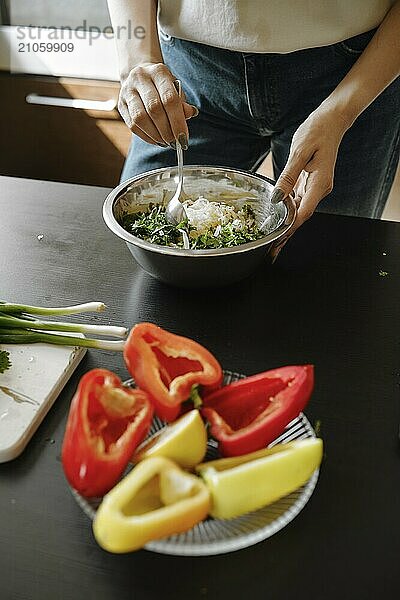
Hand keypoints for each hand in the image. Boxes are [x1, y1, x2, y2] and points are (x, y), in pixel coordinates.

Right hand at [118, 62, 197, 147]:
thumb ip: (182, 103)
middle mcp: (140, 78)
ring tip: (165, 142)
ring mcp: (127, 91)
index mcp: (159, 72)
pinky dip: (146, 137)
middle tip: (174, 142)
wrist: (140, 77)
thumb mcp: (175, 90)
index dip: (178, 121)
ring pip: (140, 118)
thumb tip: (190, 114)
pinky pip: (132, 125)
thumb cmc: (162, 87)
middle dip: (166, 130)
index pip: (170, 99)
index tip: (183, 137)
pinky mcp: (121, 104)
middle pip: (154, 109)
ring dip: (155, 135)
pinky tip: (155, 140)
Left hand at [269, 106, 348, 260]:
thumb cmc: (318, 130)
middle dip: (287, 234)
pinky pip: (299, 200)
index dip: (290, 229)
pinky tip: (279, 219)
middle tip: (272, 250)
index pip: (304, 212)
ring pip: (300, 210)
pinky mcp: (311, 182)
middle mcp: (320, 189)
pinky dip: (289, 210)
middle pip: (302, 216)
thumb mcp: (299, 152)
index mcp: (320, 183)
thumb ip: (288, 177)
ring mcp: (316, 186)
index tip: (278, 241)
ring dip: (287, 224)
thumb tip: (277, 197)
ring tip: (274, 240)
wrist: (332, 119)